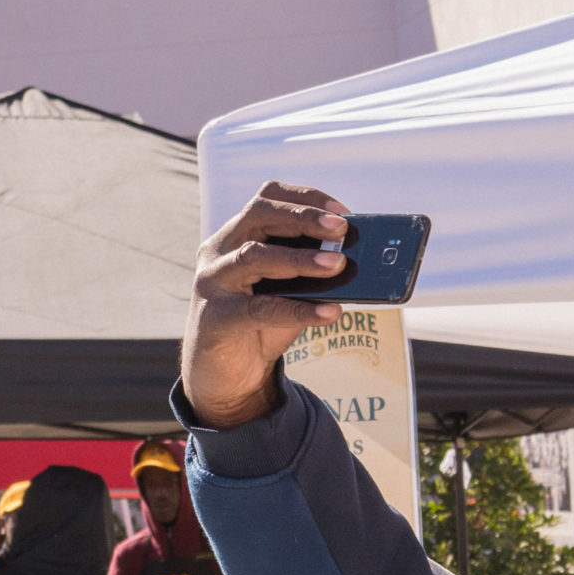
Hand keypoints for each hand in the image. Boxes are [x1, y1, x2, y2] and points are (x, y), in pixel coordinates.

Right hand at [180, 185, 352, 426]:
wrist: (225, 375)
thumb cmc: (261, 326)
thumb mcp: (289, 292)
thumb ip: (313, 275)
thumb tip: (360, 261)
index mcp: (237, 236)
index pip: (266, 199)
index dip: (304, 199)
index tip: (342, 210)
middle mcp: (219, 251)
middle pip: (258, 217)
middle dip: (303, 218)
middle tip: (341, 228)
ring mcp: (213, 282)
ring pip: (254, 257)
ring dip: (301, 259)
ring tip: (339, 264)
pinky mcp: (216, 318)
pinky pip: (259, 310)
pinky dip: (298, 310)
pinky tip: (330, 312)